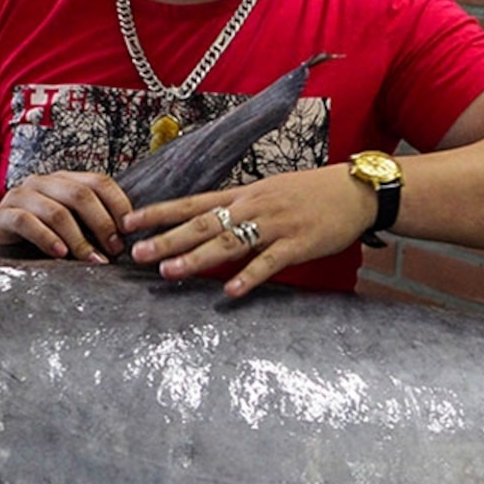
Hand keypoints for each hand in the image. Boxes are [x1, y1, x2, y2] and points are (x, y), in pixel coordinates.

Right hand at [0, 170, 135, 261]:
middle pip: (80, 195)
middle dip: (102, 224)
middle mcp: (42, 182)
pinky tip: (61, 255)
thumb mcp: (73, 229)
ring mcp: (20, 196)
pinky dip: (47, 239)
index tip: (129, 231)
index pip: (99, 182)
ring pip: (56, 211)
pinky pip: (26, 222)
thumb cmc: (42, 242)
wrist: (0, 252)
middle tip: (114, 250)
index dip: (118, 204)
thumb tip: (129, 237)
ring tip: (92, 260)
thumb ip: (95, 226)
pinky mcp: (1, 215)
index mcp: (64, 181)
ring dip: (79, 239)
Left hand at [126, 166, 375, 298]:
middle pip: (202, 224)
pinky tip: (230, 292)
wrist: (354, 191)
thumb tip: (207, 227)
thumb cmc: (309, 194)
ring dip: (197, 258)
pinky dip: (248, 277)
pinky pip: (269, 262)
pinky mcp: (297, 244)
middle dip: (167, 239)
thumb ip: (239, 211)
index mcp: (243, 195)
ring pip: (228, 243)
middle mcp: (252, 207)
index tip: (129, 222)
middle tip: (137, 254)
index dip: (160, 213)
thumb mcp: (269, 194)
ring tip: (169, 272)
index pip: (192, 203)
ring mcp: (274, 225)